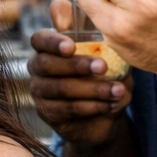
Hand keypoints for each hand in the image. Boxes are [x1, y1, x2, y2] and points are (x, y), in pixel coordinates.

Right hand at [30, 0, 130, 145]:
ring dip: (93, 89)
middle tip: (102, 67)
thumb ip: (111, 53)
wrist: (104, 117)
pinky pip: (68, 108)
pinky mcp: (47, 113)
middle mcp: (38, 68)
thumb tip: (116, 44)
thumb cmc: (104, 80)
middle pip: (46, 63)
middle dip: (76, 65)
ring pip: (61, 88)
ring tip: (118, 91)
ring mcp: (39, 91)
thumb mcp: (112, 64)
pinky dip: (93, 106)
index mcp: (49, 48)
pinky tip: (111, 105)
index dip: (52, 42)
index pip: (40, 39)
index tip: (71, 47)